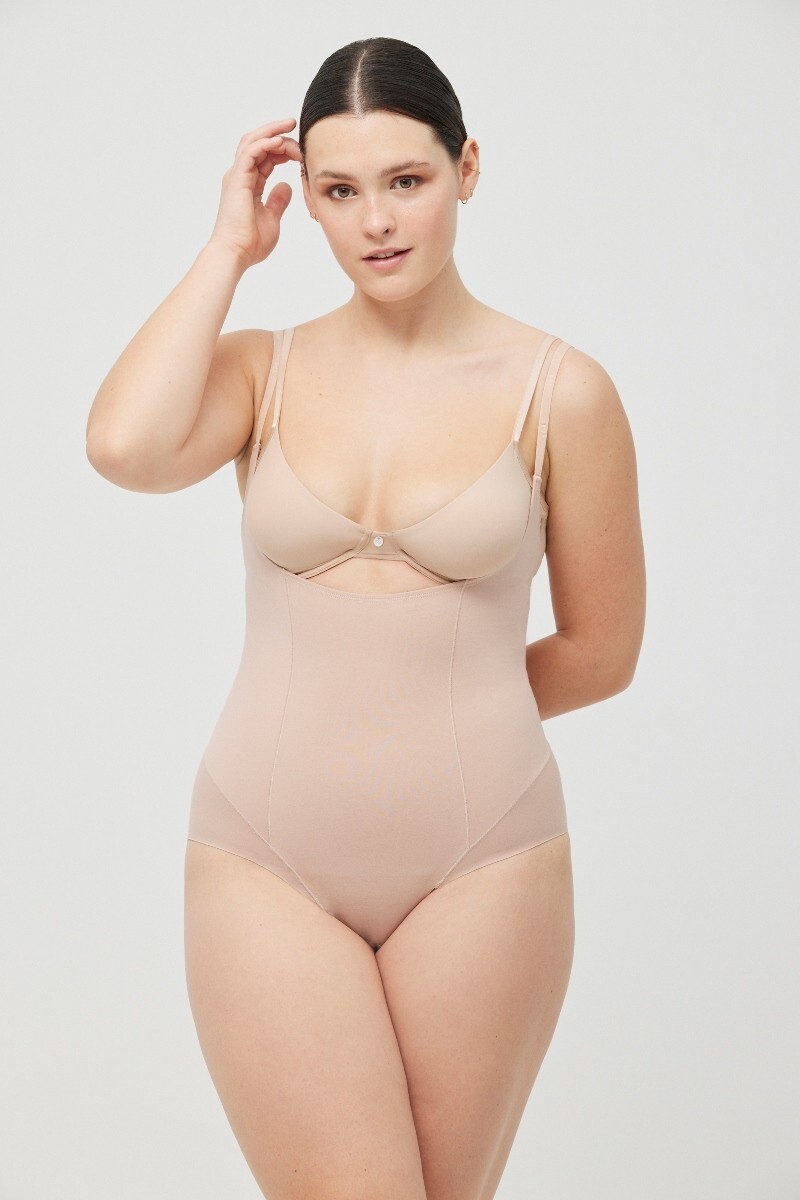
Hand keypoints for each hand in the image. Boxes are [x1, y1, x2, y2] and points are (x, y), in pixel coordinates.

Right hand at [208, 118, 302, 268]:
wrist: (235, 253)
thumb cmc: (250, 243)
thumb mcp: (272, 219)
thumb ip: (278, 201)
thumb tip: (287, 186)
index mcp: (248, 184)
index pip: (265, 157)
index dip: (282, 149)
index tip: (300, 150)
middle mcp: (240, 176)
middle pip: (258, 144)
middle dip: (278, 133)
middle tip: (296, 127)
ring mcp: (237, 176)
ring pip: (253, 142)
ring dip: (272, 131)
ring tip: (290, 125)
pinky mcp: (237, 179)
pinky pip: (250, 152)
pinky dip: (265, 143)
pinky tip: (280, 141)